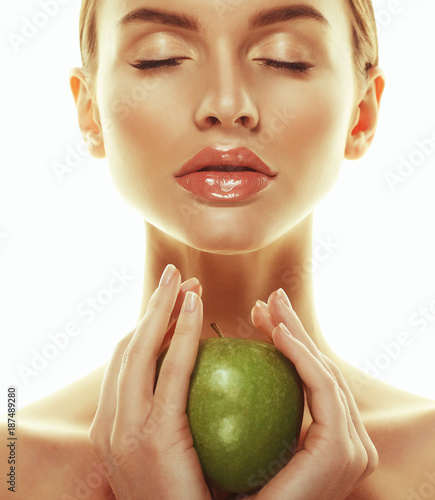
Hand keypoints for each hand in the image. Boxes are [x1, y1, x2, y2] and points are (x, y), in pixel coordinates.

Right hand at [89, 264, 211, 499]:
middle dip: (152, 307)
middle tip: (178, 279)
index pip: (127, 361)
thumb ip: (171, 417)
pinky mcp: (151, 434)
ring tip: (185, 282)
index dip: (149, 325)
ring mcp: (123, 428)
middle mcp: (108, 422)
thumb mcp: (169, 454)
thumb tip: (199, 382)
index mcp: (110, 425)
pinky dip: (182, 333)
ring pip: (139, 348)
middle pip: (127, 346)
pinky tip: (196, 306)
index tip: (175, 302)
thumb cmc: (185, 497)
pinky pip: (170, 370)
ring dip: (161, 308)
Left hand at [246, 289, 378, 499]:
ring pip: (322, 372)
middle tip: (269, 299)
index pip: (312, 379)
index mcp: (334, 440)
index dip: (290, 341)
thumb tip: (234, 357)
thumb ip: (258, 404)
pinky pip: (320, 387)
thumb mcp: (248, 436)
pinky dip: (300, 356)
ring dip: (296, 333)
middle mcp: (352, 443)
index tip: (262, 314)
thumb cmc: (234, 492)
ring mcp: (352, 447)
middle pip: (320, 370)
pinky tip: (276, 332)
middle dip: (295, 329)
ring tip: (269, 306)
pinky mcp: (341, 449)